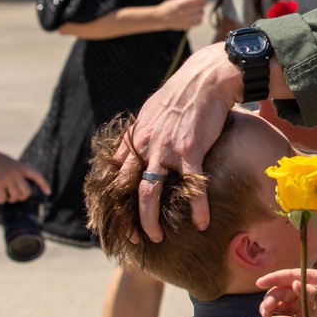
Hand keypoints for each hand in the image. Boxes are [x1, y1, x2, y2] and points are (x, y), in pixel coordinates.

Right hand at [0, 152, 50, 204]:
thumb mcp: (11, 162)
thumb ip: (17, 171)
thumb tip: (18, 184)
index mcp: (22, 167)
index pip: (37, 176)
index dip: (44, 185)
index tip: (48, 192)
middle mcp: (17, 174)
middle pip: (27, 192)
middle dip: (22, 197)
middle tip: (16, 197)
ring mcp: (8, 179)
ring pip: (16, 196)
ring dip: (12, 200)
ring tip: (8, 198)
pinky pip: (3, 198)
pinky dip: (1, 200)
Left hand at [116, 41, 240, 238]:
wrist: (206, 79)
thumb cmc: (181, 95)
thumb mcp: (151, 111)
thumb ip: (142, 133)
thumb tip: (135, 147)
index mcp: (135, 138)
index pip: (114, 174)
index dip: (110, 199)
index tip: (111, 218)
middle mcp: (145, 146)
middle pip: (126, 189)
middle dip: (126, 217)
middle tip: (132, 238)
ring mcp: (166, 150)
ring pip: (150, 193)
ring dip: (150, 220)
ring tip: (158, 237)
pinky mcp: (191, 151)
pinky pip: (192, 186)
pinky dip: (197, 207)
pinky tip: (202, 223)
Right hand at [154, 0, 206, 31]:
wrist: (160, 18)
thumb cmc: (169, 6)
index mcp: (182, 4)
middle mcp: (185, 12)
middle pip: (201, 6)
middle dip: (201, 2)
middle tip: (198, 0)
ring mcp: (186, 20)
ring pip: (201, 14)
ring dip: (200, 10)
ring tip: (195, 8)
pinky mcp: (187, 26)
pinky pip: (199, 21)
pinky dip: (199, 17)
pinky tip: (195, 15)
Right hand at [258, 268, 316, 316]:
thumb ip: (316, 293)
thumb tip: (294, 284)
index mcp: (316, 281)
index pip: (292, 276)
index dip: (275, 278)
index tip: (260, 282)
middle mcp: (306, 293)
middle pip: (281, 292)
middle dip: (271, 298)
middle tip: (267, 310)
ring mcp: (303, 310)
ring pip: (278, 307)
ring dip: (268, 311)